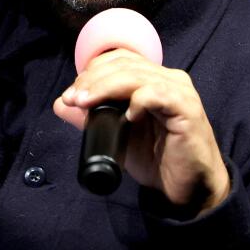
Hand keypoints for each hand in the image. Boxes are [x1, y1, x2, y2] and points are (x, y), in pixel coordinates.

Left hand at [54, 49, 230, 213]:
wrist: (189, 190)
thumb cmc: (157, 160)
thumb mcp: (117, 136)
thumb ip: (92, 118)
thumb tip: (61, 104)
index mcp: (154, 79)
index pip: (120, 59)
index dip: (92, 71)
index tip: (72, 95)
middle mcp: (169, 79)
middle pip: (125, 64)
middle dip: (93, 79)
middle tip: (74, 99)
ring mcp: (180, 92)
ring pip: (137, 76)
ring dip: (105, 87)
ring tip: (86, 104)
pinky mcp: (187, 109)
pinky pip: (158, 94)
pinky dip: (138, 100)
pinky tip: (128, 116)